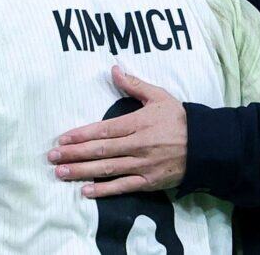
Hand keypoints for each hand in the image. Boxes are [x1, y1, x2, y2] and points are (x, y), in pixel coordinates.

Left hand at [48, 66, 186, 197]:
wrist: (206, 145)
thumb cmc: (180, 118)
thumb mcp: (159, 96)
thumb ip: (134, 85)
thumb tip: (114, 68)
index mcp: (139, 123)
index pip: (105, 130)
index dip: (82, 134)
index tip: (63, 138)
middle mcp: (138, 145)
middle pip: (101, 150)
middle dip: (74, 154)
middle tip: (52, 156)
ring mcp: (143, 165)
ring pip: (108, 169)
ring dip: (82, 172)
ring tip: (61, 173)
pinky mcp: (149, 182)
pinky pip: (123, 187)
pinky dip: (104, 190)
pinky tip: (86, 191)